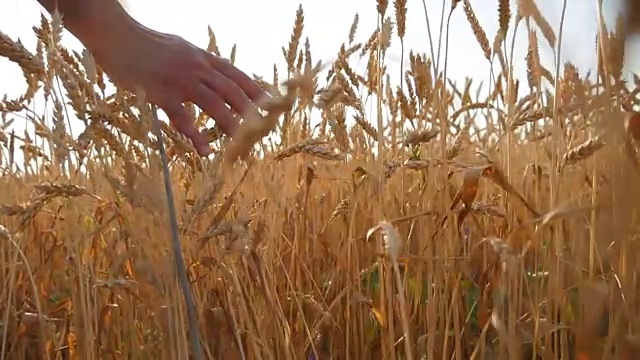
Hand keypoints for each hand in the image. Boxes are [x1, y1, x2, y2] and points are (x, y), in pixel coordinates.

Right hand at [90, 25, 266, 155]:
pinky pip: (182, 118)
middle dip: (252, 114)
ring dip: (232, 127)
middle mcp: (198, 68)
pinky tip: (206, 151)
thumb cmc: (145, 44)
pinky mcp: (161, 93)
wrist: (116, 35)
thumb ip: (198, 62)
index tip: (271, 108)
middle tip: (263, 132)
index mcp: (203, 58)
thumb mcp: (180, 48)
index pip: (238, 76)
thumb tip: (214, 71)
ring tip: (244, 145)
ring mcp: (181, 80)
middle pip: (233, 92)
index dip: (257, 93)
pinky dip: (195, 136)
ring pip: (215, 105)